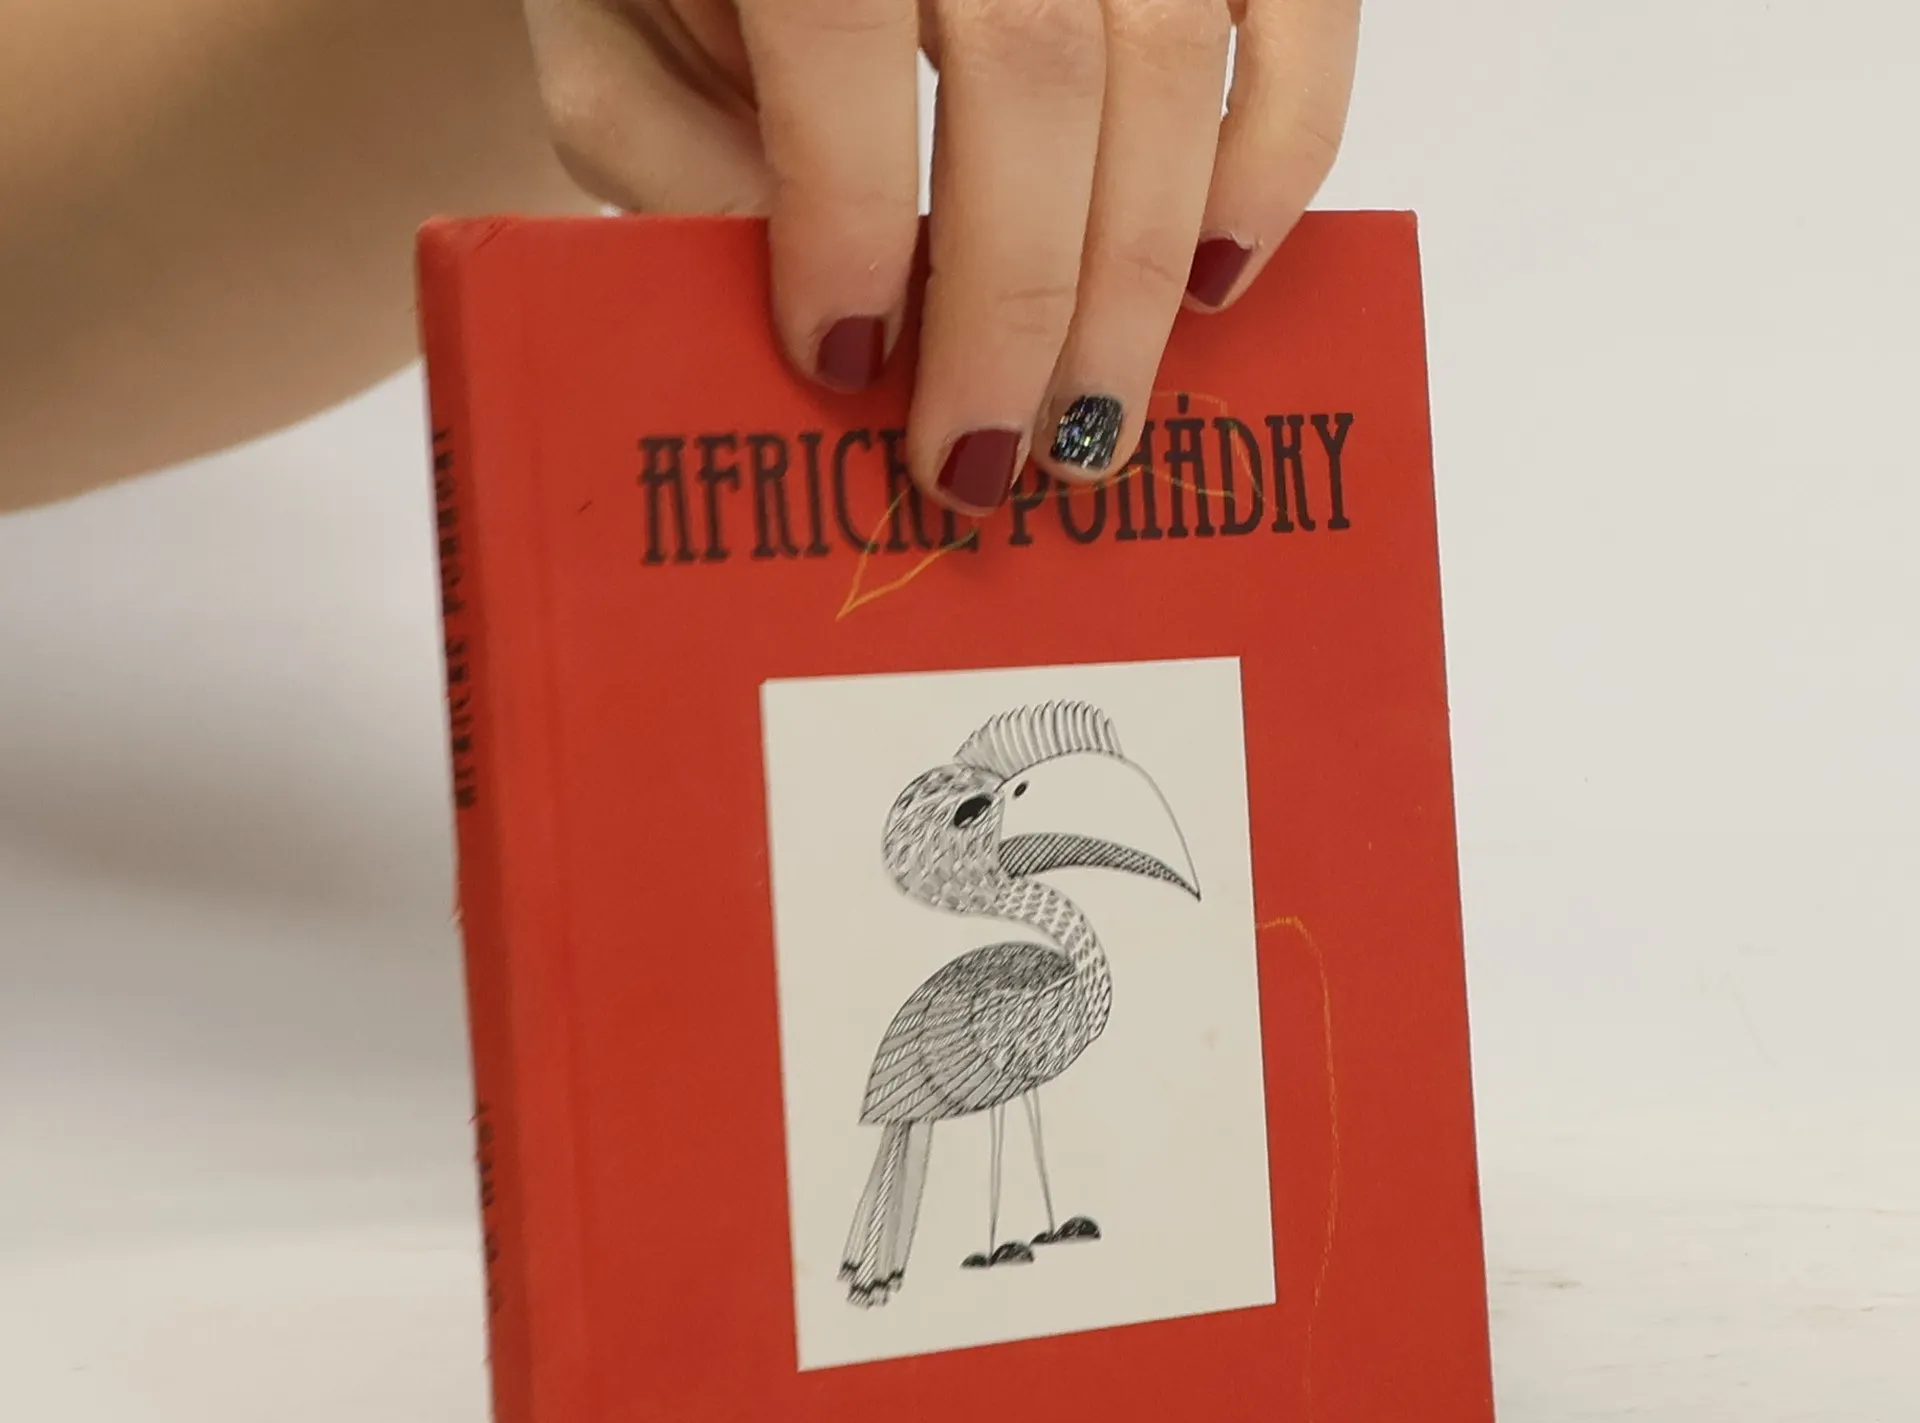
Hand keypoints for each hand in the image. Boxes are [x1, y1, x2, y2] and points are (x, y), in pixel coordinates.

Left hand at [522, 0, 1359, 513]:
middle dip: (1014, 302)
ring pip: (1166, 66)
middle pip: (1035, 68)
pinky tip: (1213, 283)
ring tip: (1084, 426)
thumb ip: (677, 168)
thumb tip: (830, 346)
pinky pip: (1292, 17)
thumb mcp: (614, 50)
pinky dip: (1275, 158)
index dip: (850, 211)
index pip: (839, 19)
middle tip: (981, 460)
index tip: (843, 363)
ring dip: (1135, 281)